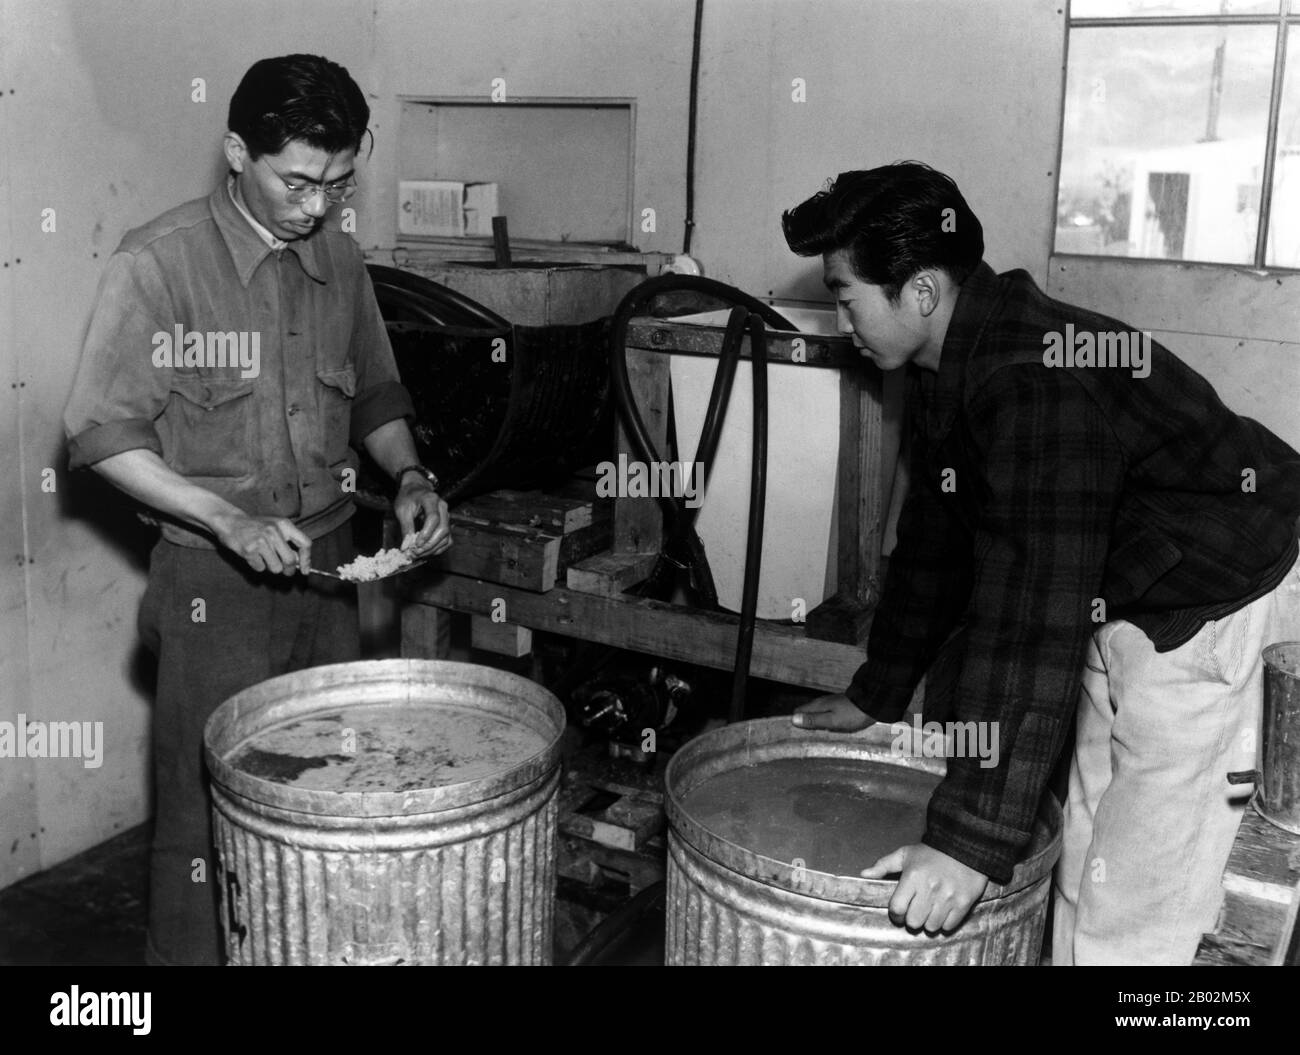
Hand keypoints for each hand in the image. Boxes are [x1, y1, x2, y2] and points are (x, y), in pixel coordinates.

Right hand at [210, 511, 311, 575]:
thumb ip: (288, 542)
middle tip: (285, 571)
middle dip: (289, 570)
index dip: (307, 560)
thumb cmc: (256, 527)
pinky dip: (258, 566)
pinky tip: (253, 556)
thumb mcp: (275, 527)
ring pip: (276, 568)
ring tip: (264, 558)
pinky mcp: (249, 550)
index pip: (305, 543)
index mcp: (284, 525)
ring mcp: (261, 541)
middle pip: (291, 561)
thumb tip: (299, 562)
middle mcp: (274, 531)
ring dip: (271, 567)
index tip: (305, 571)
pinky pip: (260, 568)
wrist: (230, 521)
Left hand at [394, 478, 452, 558]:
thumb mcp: (402, 510)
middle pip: (443, 529)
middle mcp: (443, 507)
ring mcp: (447, 516)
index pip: (433, 518)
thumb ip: (406, 528)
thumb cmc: (408, 497)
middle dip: (429, 544)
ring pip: (446, 537)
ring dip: (433, 548)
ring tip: (418, 554)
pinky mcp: (446, 524)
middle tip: (415, 553)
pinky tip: (427, 552)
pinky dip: (438, 548)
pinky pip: (447, 539)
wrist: (415, 489)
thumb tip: (406, 546)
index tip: (416, 545)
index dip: (426, 534)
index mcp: (431, 499)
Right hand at [791, 693, 873, 731]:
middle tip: (805, 740)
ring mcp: (830, 704)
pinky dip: (824, 723)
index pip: (797, 712)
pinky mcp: (838, 707)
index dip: (795, 723)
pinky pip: (826, 716)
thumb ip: (813, 720)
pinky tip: (829, 731)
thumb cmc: (852, 714)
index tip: (795, 735)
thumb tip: (793, 720)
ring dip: (814, 725)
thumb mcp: (832, 720)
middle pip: (806, 714)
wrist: (872, 704)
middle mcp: (821, 703)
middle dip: (804, 725)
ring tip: (816, 738)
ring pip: (816, 715)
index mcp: (818, 705)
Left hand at [861, 844, 988, 932]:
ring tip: (930, 911)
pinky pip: (949, 926)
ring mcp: (947, 897)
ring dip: (929, 922)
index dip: (895, 914)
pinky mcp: (963, 903)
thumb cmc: (931, 852)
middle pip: (913, 921)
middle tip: (916, 911)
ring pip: (931, 927)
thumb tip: (864, 874)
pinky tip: (943, 912)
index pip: (897, 908)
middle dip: (912, 919)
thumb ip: (883, 865)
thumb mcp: (905, 854)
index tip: (899, 913)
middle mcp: (929, 889)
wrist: (965, 846)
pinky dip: (945, 923)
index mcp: (912, 877)